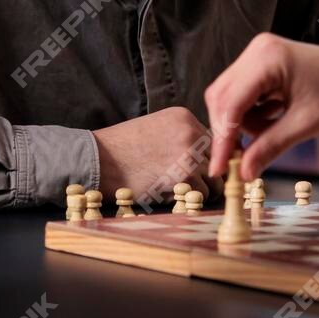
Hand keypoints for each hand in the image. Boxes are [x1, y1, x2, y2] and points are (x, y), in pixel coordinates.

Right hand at [92, 107, 211, 206]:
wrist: (100, 161)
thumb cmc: (124, 149)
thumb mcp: (157, 129)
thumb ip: (183, 137)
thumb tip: (210, 157)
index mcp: (185, 117)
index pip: (213, 142)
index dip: (206, 159)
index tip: (195, 170)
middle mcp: (191, 132)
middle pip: (218, 160)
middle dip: (207, 175)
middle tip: (189, 184)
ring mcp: (190, 154)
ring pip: (215, 180)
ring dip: (201, 190)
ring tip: (178, 190)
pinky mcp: (184, 176)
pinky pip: (203, 194)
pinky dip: (190, 199)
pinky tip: (171, 195)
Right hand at [203, 34, 318, 181]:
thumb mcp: (305, 126)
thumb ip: (269, 147)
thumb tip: (243, 173)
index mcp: (266, 59)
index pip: (229, 104)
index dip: (222, 140)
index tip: (219, 169)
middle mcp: (257, 50)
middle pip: (222, 97)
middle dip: (229, 131)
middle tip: (239, 162)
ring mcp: (260, 54)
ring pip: (231, 96)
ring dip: (243, 123)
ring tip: (273, 133)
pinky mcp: (265, 62)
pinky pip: (245, 92)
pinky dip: (253, 113)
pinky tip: (276, 119)